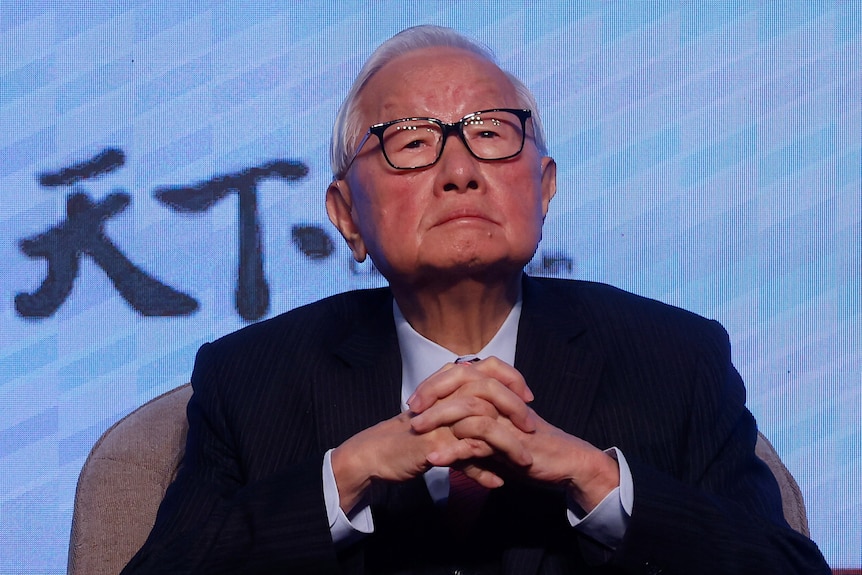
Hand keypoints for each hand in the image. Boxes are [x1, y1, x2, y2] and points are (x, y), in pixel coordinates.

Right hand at [330, 358, 534, 513]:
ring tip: (525, 462)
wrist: (376, 454)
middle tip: (531, 426)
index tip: (528, 397)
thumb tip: (495, 437)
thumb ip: (469, 428)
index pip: (487, 368)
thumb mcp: (443, 428)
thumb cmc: (410, 440)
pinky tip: (496, 483)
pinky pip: (465, 454)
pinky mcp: (432, 442)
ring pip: (482, 422)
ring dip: (507, 444)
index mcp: (448, 388)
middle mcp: (444, 398)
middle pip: (488, 390)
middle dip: (515, 408)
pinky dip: (483, 470)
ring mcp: (438, 419)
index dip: (511, 379)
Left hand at [409, 357, 619, 511]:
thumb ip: (473, 428)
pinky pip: (479, 441)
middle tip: (410, 409)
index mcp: (497, 392)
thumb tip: (443, 431)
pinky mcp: (513, 441)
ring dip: (438, 420)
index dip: (435, 384)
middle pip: (462, 381)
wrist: (565, 462)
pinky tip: (435, 459)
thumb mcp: (496, 434)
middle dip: (432, 393)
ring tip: (415, 431)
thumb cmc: (530, 447)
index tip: (413, 400)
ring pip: (468, 408)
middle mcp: (502, 399)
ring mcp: (507, 418)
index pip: (461, 374)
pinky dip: (455, 451)